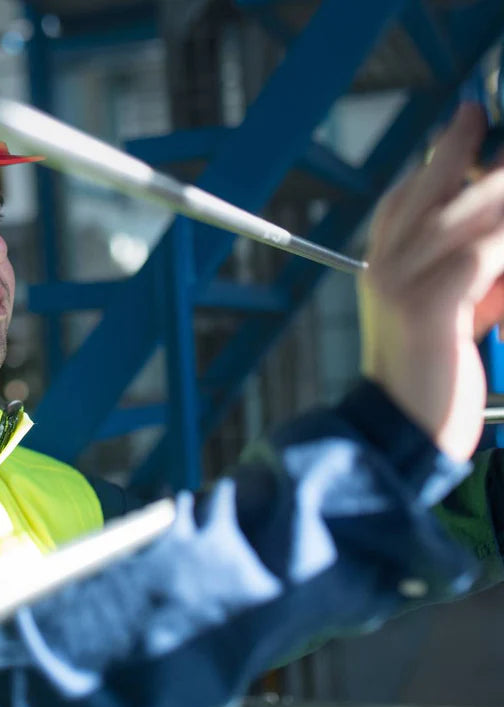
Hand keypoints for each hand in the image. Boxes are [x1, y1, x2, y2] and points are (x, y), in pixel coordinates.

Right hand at [359, 103, 503, 460]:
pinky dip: (502, 241)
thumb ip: (467, 273)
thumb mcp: (444, 313)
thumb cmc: (427, 372)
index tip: (467, 124)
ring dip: (495, 191)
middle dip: (456, 148)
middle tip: (476, 114)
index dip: (438, 158)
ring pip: (455, 218)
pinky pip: (476, 256)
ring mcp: (398, 287)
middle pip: (420, 193)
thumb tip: (493, 237)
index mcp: (381, 268)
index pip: (402, 201)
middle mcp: (382, 270)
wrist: (401, 427)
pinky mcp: (426, 310)